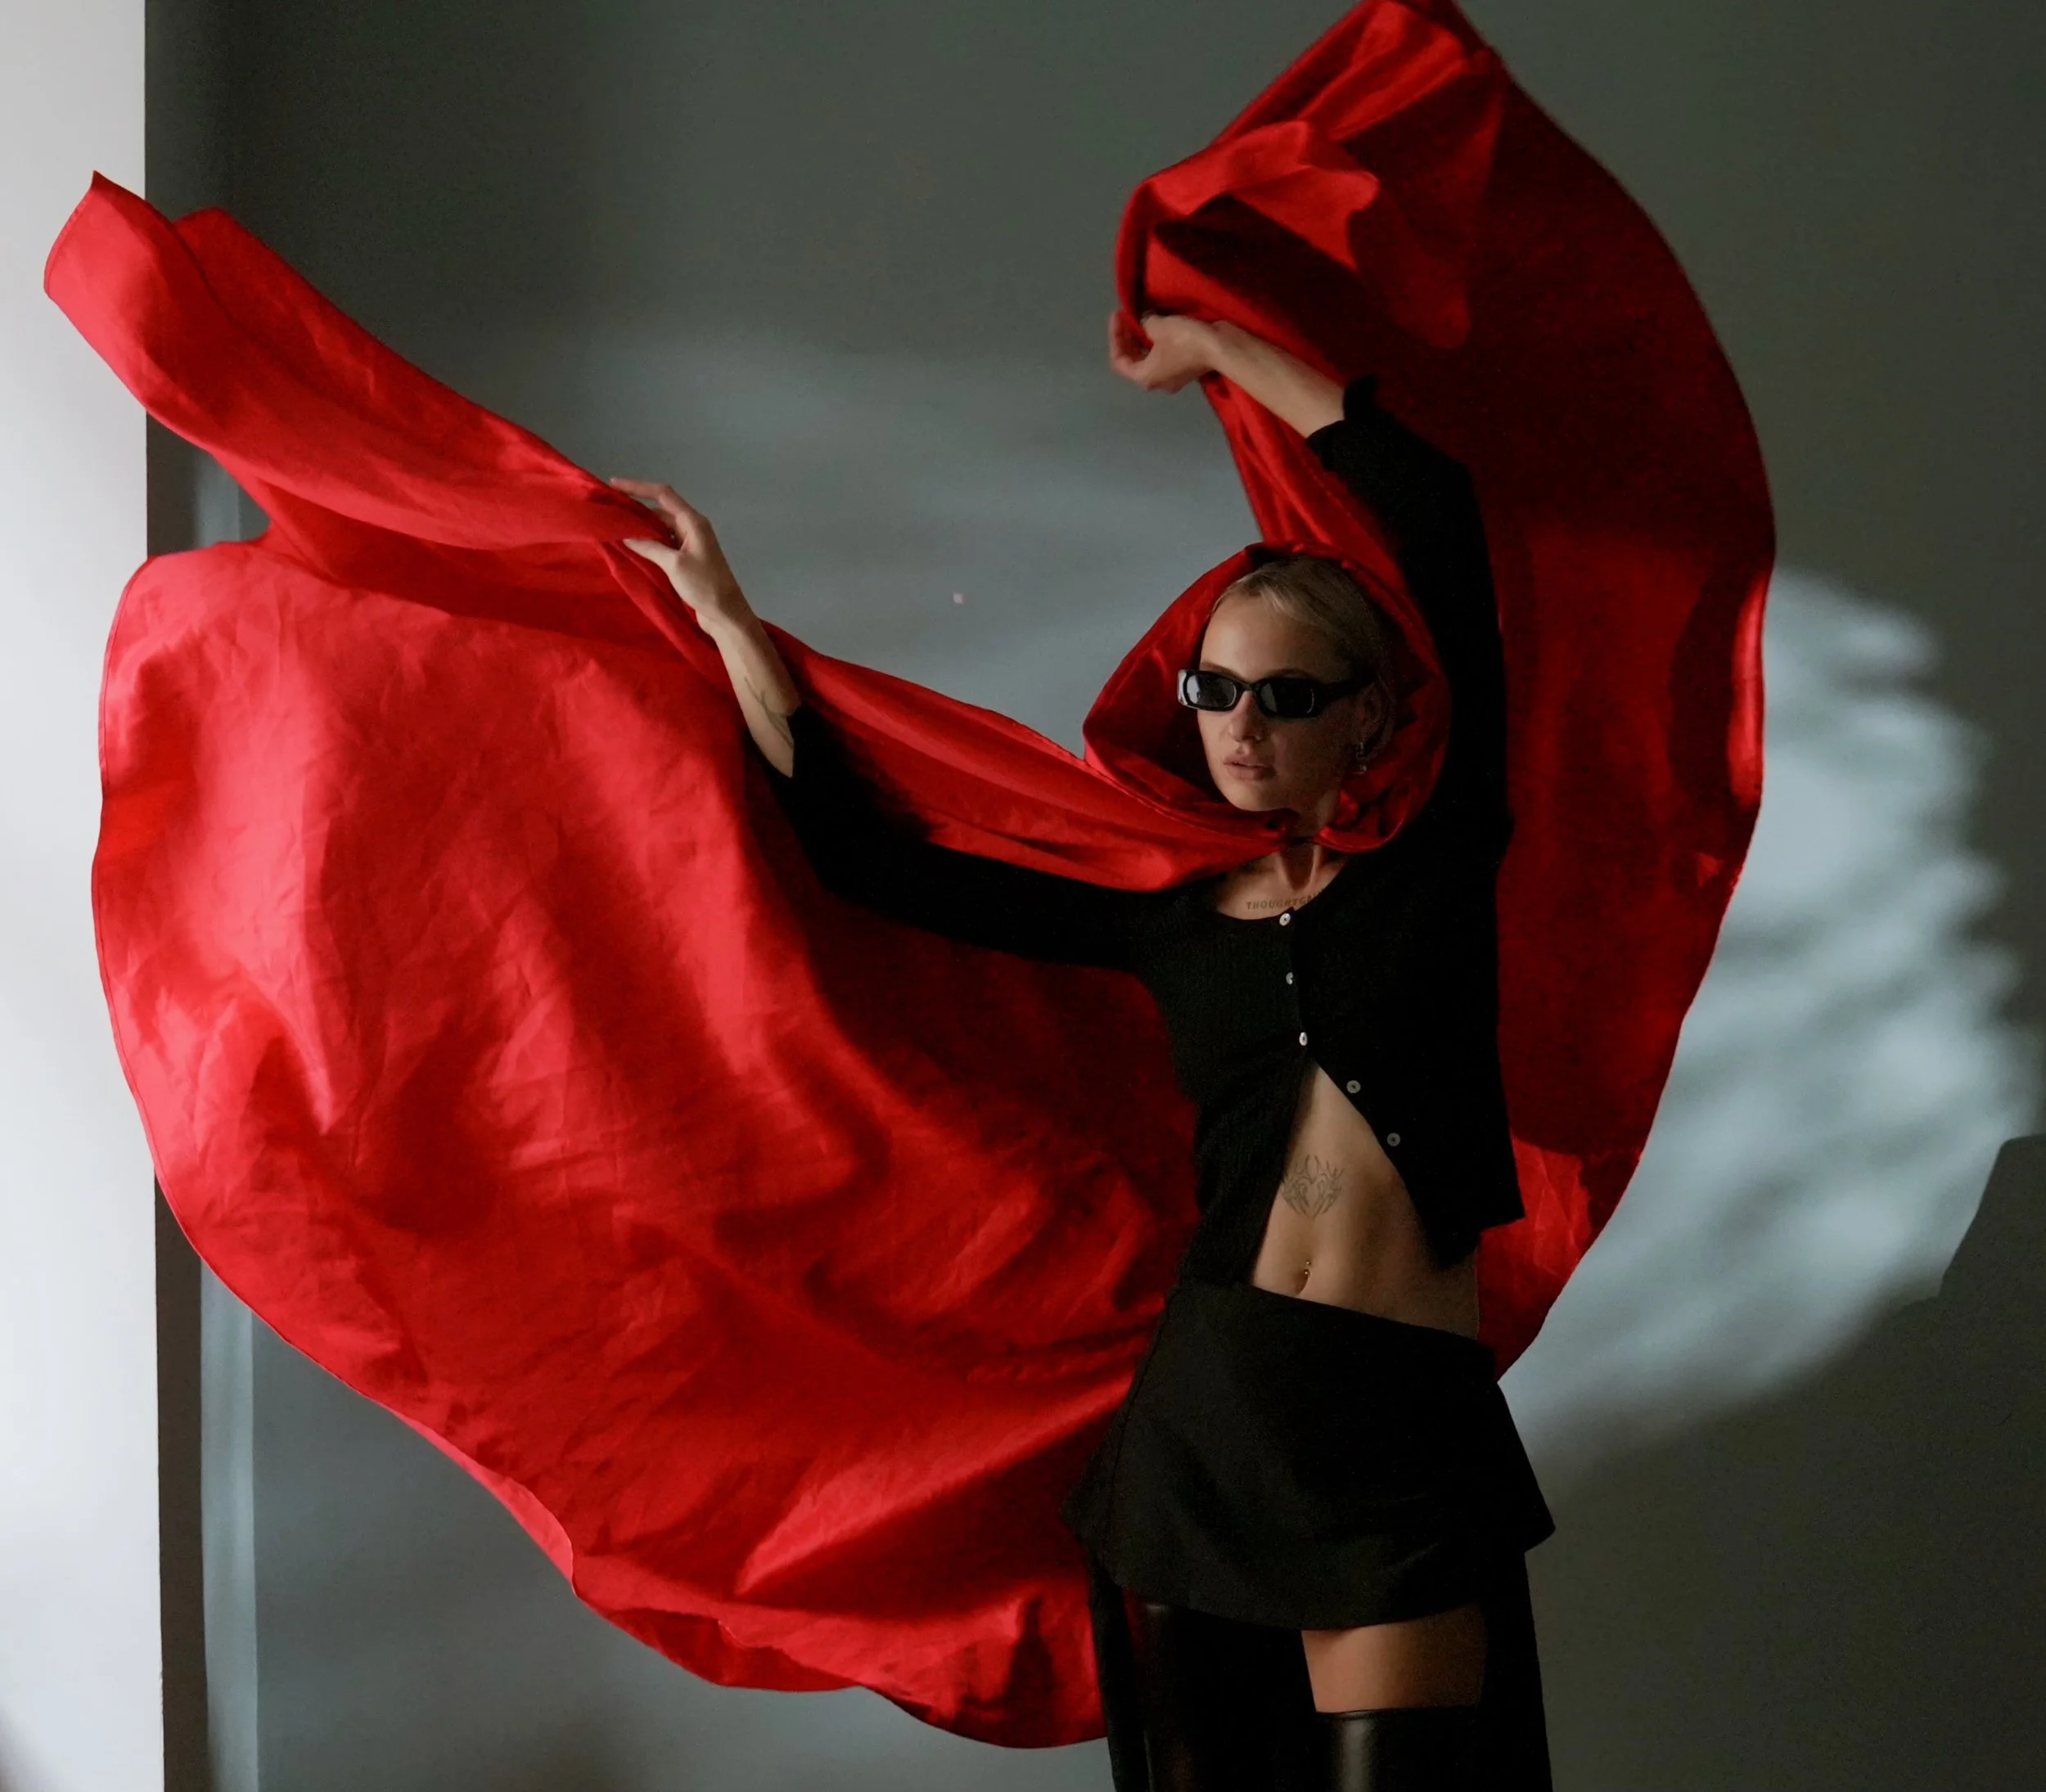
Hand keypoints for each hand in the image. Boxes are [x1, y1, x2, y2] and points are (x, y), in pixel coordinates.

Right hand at [609, 479, 747, 626]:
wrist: (725, 613)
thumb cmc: (704, 585)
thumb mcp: (674, 564)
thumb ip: (650, 547)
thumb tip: (627, 536)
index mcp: (693, 521)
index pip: (663, 494)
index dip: (638, 487)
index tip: (614, 484)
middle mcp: (692, 527)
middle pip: (661, 509)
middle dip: (637, 508)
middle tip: (611, 510)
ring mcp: (690, 543)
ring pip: (661, 527)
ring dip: (642, 527)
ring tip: (616, 527)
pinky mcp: (686, 558)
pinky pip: (664, 543)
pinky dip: (649, 542)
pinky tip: (632, 546)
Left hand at [1108, 310, 1218, 393]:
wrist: (1221, 347)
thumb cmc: (1185, 340)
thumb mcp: (1158, 327)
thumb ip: (1144, 323)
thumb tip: (1146, 322)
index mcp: (1145, 377)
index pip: (1119, 361)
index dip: (1115, 337)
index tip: (1118, 315)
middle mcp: (1157, 382)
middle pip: (1134, 361)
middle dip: (1128, 338)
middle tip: (1128, 316)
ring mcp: (1172, 377)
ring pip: (1150, 359)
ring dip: (1143, 340)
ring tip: (1142, 319)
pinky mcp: (1185, 368)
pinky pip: (1164, 356)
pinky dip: (1157, 343)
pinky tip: (1159, 326)